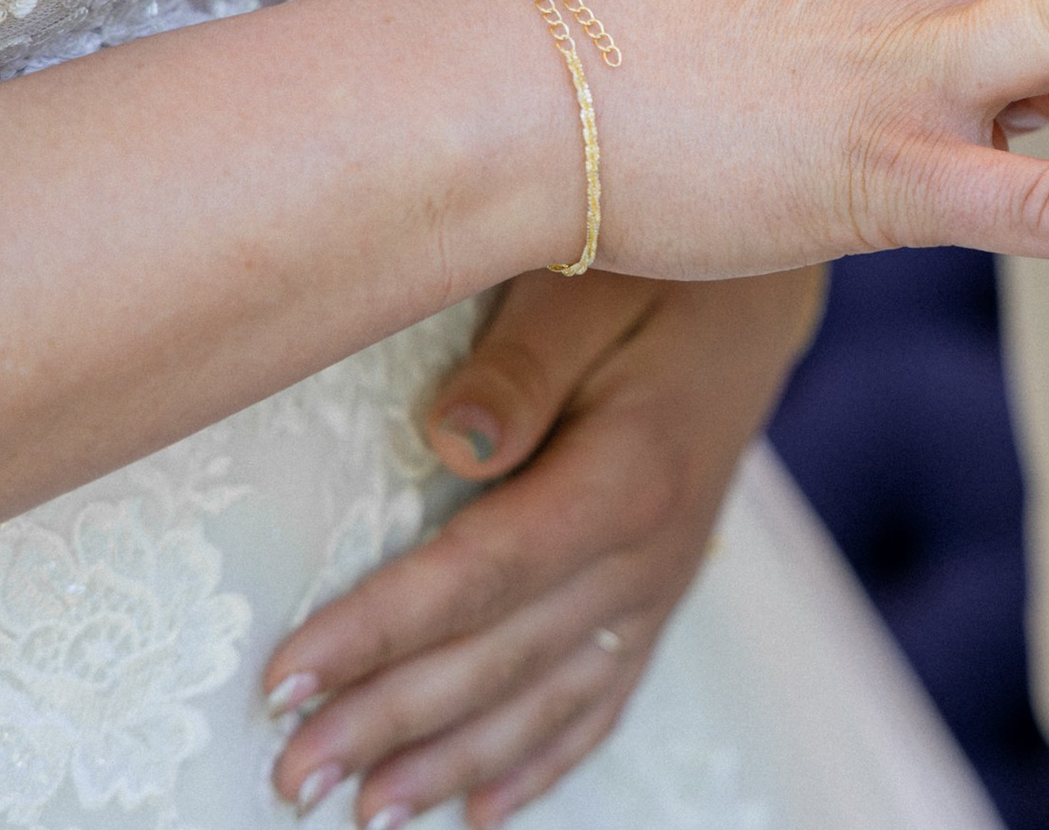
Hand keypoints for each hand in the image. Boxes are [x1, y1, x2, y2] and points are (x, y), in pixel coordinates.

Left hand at [263, 267, 820, 828]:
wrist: (763, 292)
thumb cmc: (658, 273)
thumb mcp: (588, 286)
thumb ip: (523, 364)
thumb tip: (451, 439)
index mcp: (626, 476)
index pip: (483, 574)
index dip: (381, 633)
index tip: (285, 680)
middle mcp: (648, 552)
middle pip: (503, 657)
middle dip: (390, 724)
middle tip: (290, 776)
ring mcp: (659, 585)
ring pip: (547, 700)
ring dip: (452, 762)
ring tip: (365, 814)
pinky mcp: (661, 595)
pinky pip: (601, 701)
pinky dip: (540, 762)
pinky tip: (481, 810)